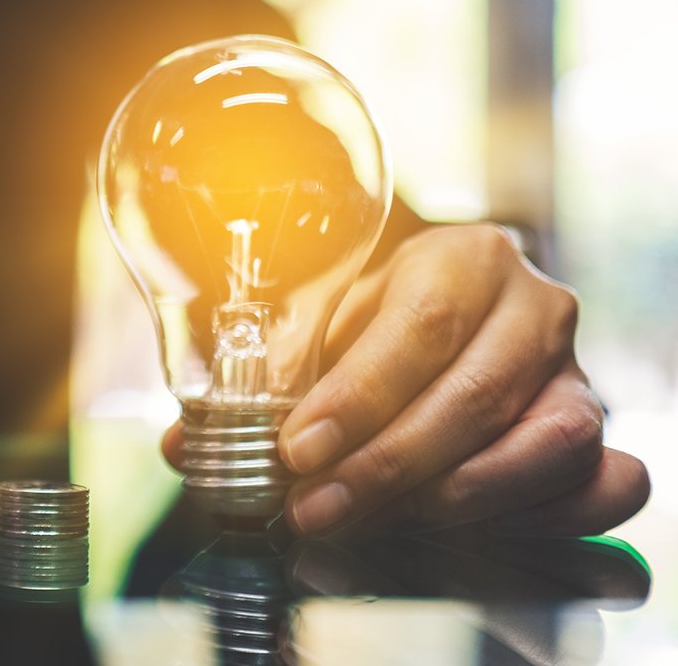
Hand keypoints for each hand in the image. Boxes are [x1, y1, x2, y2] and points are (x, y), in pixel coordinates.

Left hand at [162, 224, 648, 535]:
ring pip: (543, 448)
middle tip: (313, 509)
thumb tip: (186, 444)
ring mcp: (575, 371)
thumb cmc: (374, 314)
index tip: (296, 449)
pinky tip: (453, 528)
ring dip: (451, 500)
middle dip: (385, 467)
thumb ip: (263, 377)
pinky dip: (535, 518)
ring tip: (368, 523)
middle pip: (474, 395)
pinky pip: (599, 486)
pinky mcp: (595, 430)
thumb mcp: (322, 321)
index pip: (420, 326)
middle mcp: (534, 306)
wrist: (456, 307)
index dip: (358, 397)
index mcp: (464, 257)